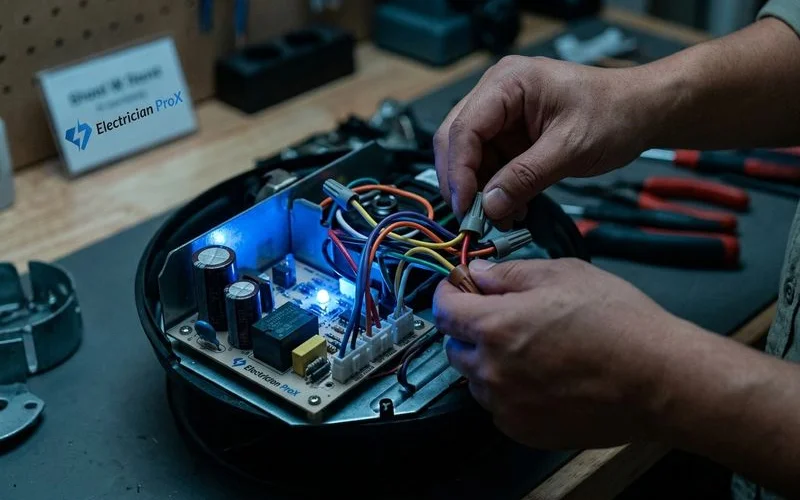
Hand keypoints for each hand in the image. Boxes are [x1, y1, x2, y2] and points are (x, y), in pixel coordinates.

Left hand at [433, 258, 697, 448]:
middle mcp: (491, 371)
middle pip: (455, 347)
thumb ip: (509, 274)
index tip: (460, 288)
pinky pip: (499, 407)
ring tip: (530, 350)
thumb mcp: (563, 274)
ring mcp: (506, 406)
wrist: (659, 380)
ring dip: (488, 362)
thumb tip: (477, 274)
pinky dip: (508, 392)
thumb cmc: (618, 321)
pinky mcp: (524, 430)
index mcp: (494, 327)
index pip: (443, 310)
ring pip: (476, 380)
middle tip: (504, 316)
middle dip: (470, 328)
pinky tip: (542, 378)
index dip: (450, 293)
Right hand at [434, 56, 653, 221]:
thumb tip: (488, 207)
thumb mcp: (570, 148)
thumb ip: (525, 177)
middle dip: (463, 182)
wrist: (642, 111)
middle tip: (474, 218)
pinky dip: (497, 189)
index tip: (466, 207)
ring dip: (481, 191)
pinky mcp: (511, 134)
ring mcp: (502, 114)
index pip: (464, 128)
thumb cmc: (614, 116)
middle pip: (457, 140)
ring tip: (503, 219)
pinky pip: (491, 164)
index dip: (459, 171)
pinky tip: (513, 209)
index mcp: (507, 82)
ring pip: (470, 157)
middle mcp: (496, 93)